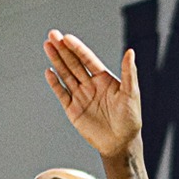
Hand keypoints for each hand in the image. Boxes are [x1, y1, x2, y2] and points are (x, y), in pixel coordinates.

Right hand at [43, 30, 142, 159]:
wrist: (121, 143)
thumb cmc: (130, 119)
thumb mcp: (131, 94)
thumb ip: (129, 72)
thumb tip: (131, 52)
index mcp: (104, 78)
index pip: (88, 59)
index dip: (77, 48)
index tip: (67, 37)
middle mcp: (90, 84)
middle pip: (73, 63)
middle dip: (63, 49)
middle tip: (52, 35)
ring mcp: (80, 96)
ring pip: (66, 75)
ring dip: (56, 61)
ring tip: (47, 46)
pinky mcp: (73, 109)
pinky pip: (61, 94)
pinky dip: (55, 83)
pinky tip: (49, 72)